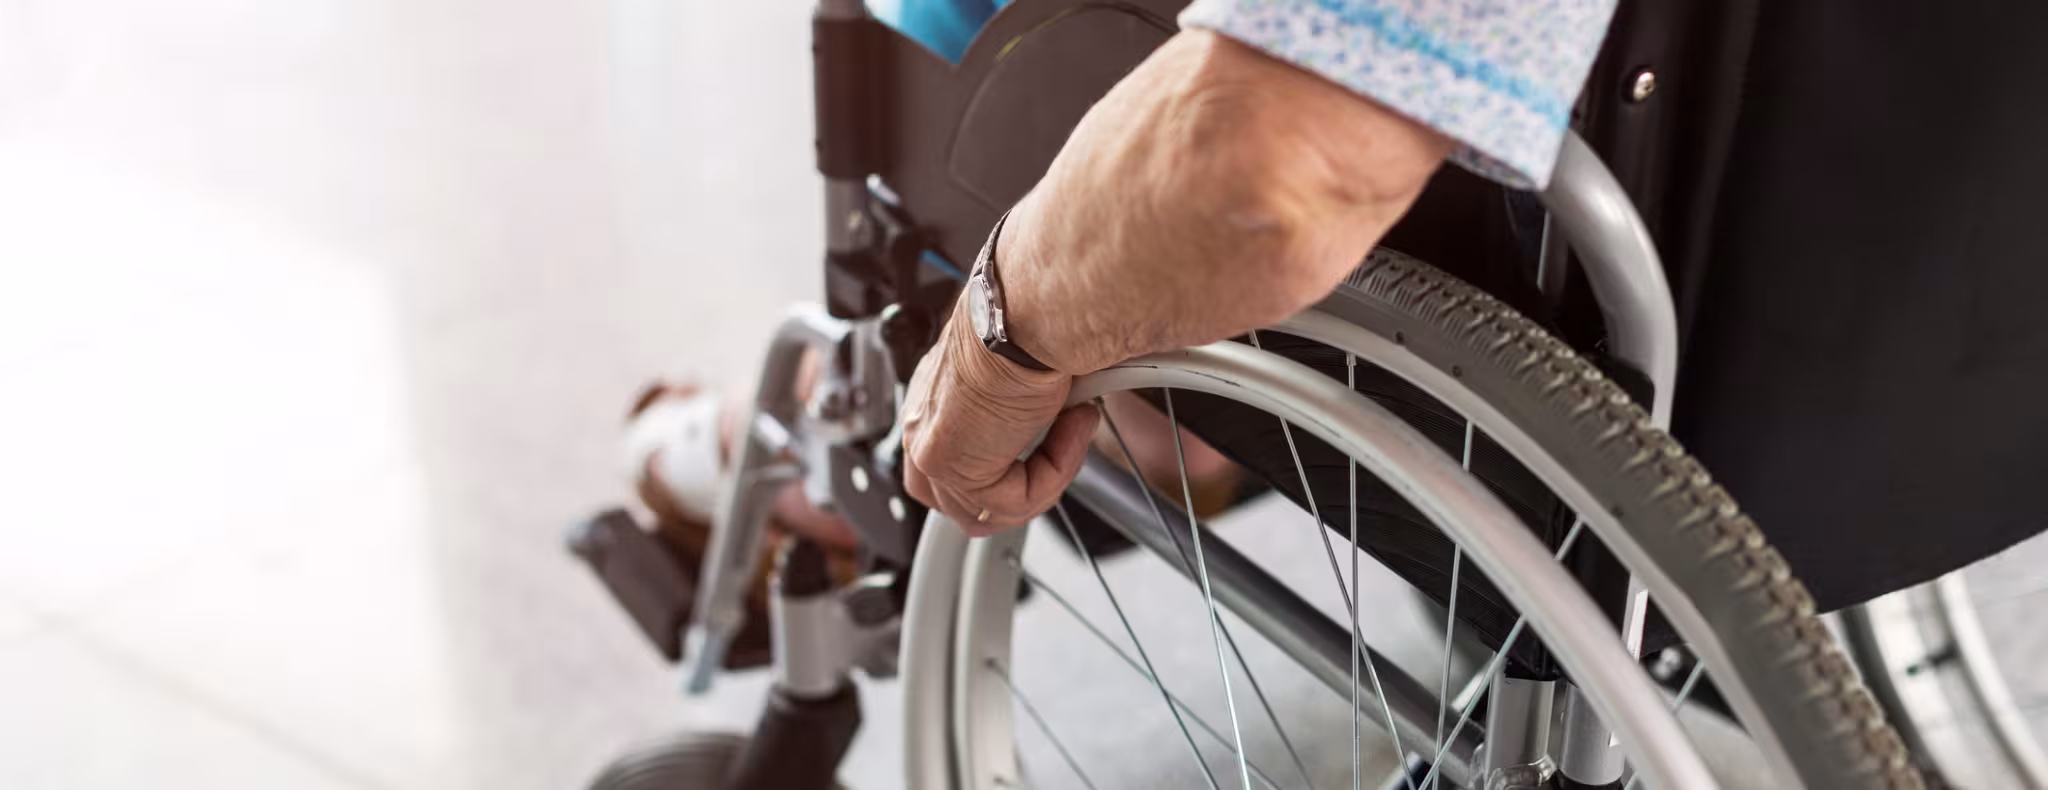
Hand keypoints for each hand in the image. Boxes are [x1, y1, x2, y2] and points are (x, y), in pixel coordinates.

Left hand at [900, 297, 1099, 534]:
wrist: (1031, 305)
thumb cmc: (1035, 316)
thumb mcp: (1039, 372)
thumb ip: (1041, 406)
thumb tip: (1078, 416)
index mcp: (940, 393)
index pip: (955, 459)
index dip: (1008, 466)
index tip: (1057, 438)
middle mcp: (926, 418)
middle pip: (960, 498)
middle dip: (1022, 488)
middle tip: (1064, 450)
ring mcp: (930, 446)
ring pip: (989, 508)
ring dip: (1046, 479)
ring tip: (1074, 430)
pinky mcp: (948, 463)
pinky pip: (1012, 501)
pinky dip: (1055, 473)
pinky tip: (1072, 427)